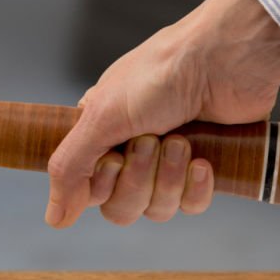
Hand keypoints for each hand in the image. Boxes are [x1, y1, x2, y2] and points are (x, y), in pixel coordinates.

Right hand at [46, 0, 279, 227]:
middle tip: (150, 141)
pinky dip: (195, 187)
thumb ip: (69, 168)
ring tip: (181, 141)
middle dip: (138, 179)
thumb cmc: (161, 75)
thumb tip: (54, 219)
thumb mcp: (101, 118)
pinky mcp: (202, 167)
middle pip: (121, 207)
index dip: (104, 184)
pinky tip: (202, 161)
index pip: (89, 193)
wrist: (225, 60)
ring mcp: (167, 162)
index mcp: (98, 136)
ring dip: (168, 177)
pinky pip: (191, 205)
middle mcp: (129, 151)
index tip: (114, 155)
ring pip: (157, 209)